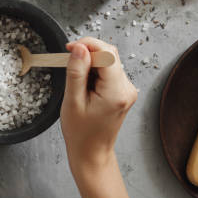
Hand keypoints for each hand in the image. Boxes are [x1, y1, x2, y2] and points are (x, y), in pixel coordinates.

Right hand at [61, 37, 137, 168]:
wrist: (91, 152)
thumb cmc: (81, 133)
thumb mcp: (72, 101)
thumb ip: (76, 72)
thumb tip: (80, 48)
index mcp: (116, 92)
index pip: (107, 53)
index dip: (87, 45)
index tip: (69, 49)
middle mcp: (127, 88)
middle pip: (109, 54)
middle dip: (88, 54)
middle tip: (69, 64)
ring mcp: (127, 89)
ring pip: (109, 60)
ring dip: (91, 64)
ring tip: (78, 83)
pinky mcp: (123, 90)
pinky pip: (109, 70)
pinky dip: (95, 72)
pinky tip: (86, 86)